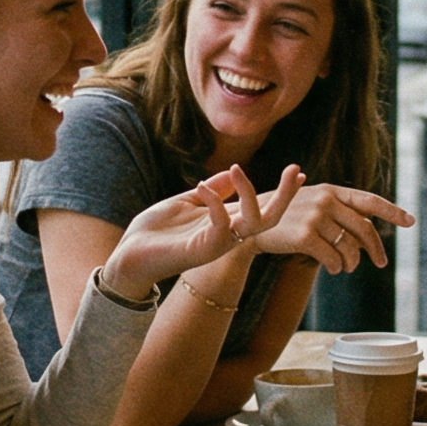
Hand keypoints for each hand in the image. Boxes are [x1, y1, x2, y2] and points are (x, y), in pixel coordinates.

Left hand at [100, 165, 299, 298]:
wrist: (127, 256)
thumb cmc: (155, 231)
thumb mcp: (186, 201)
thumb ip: (212, 190)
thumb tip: (232, 170)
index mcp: (225, 223)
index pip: (264, 209)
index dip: (283, 193)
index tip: (299, 171)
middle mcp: (226, 236)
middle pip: (270, 219)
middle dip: (286, 195)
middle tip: (295, 170)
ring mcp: (215, 245)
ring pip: (252, 224)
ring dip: (249, 192)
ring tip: (236, 169)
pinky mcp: (199, 251)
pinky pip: (220, 226)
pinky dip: (215, 202)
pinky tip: (202, 186)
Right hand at [251, 182, 411, 274]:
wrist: (249, 222)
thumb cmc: (283, 214)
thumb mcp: (310, 201)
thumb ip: (337, 210)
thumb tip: (367, 232)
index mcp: (331, 190)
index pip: (369, 200)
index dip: (392, 211)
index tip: (410, 221)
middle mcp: (326, 200)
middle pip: (364, 229)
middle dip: (375, 249)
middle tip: (380, 263)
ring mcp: (315, 217)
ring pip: (349, 247)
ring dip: (352, 262)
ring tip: (347, 267)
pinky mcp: (305, 236)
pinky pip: (333, 259)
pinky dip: (337, 267)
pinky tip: (334, 269)